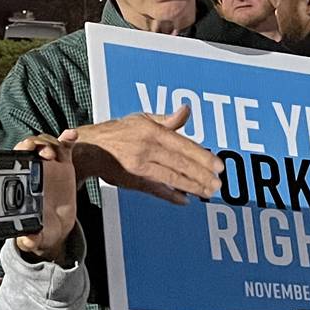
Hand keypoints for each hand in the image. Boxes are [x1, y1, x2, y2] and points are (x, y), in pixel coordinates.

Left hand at [13, 131, 77, 262]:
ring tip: (54, 154)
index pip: (11, 163)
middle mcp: (31, 172)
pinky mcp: (64, 166)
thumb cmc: (42, 230)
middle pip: (25, 149)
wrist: (59, 227)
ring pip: (43, 145)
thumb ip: (31, 239)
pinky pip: (64, 148)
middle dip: (29, 145)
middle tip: (35, 150)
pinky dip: (67, 139)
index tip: (21, 153)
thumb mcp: (36, 237)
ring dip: (47, 144)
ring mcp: (47, 167)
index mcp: (19, 185)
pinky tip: (72, 135)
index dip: (14, 154)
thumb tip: (28, 240)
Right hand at [69, 107, 221, 203]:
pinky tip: (185, 199)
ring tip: (207, 192)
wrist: (90, 148)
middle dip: (201, 175)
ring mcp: (139, 164)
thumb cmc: (118, 132)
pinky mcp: (133, 179)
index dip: (202, 156)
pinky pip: (156, 189)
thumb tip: (186, 110)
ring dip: (191, 186)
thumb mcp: (142, 119)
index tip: (218, 166)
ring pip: (171, 177)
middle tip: (217, 184)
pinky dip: (171, 195)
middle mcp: (146, 147)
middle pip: (180, 163)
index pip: (184, 145)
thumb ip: (167, 120)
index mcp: (152, 131)